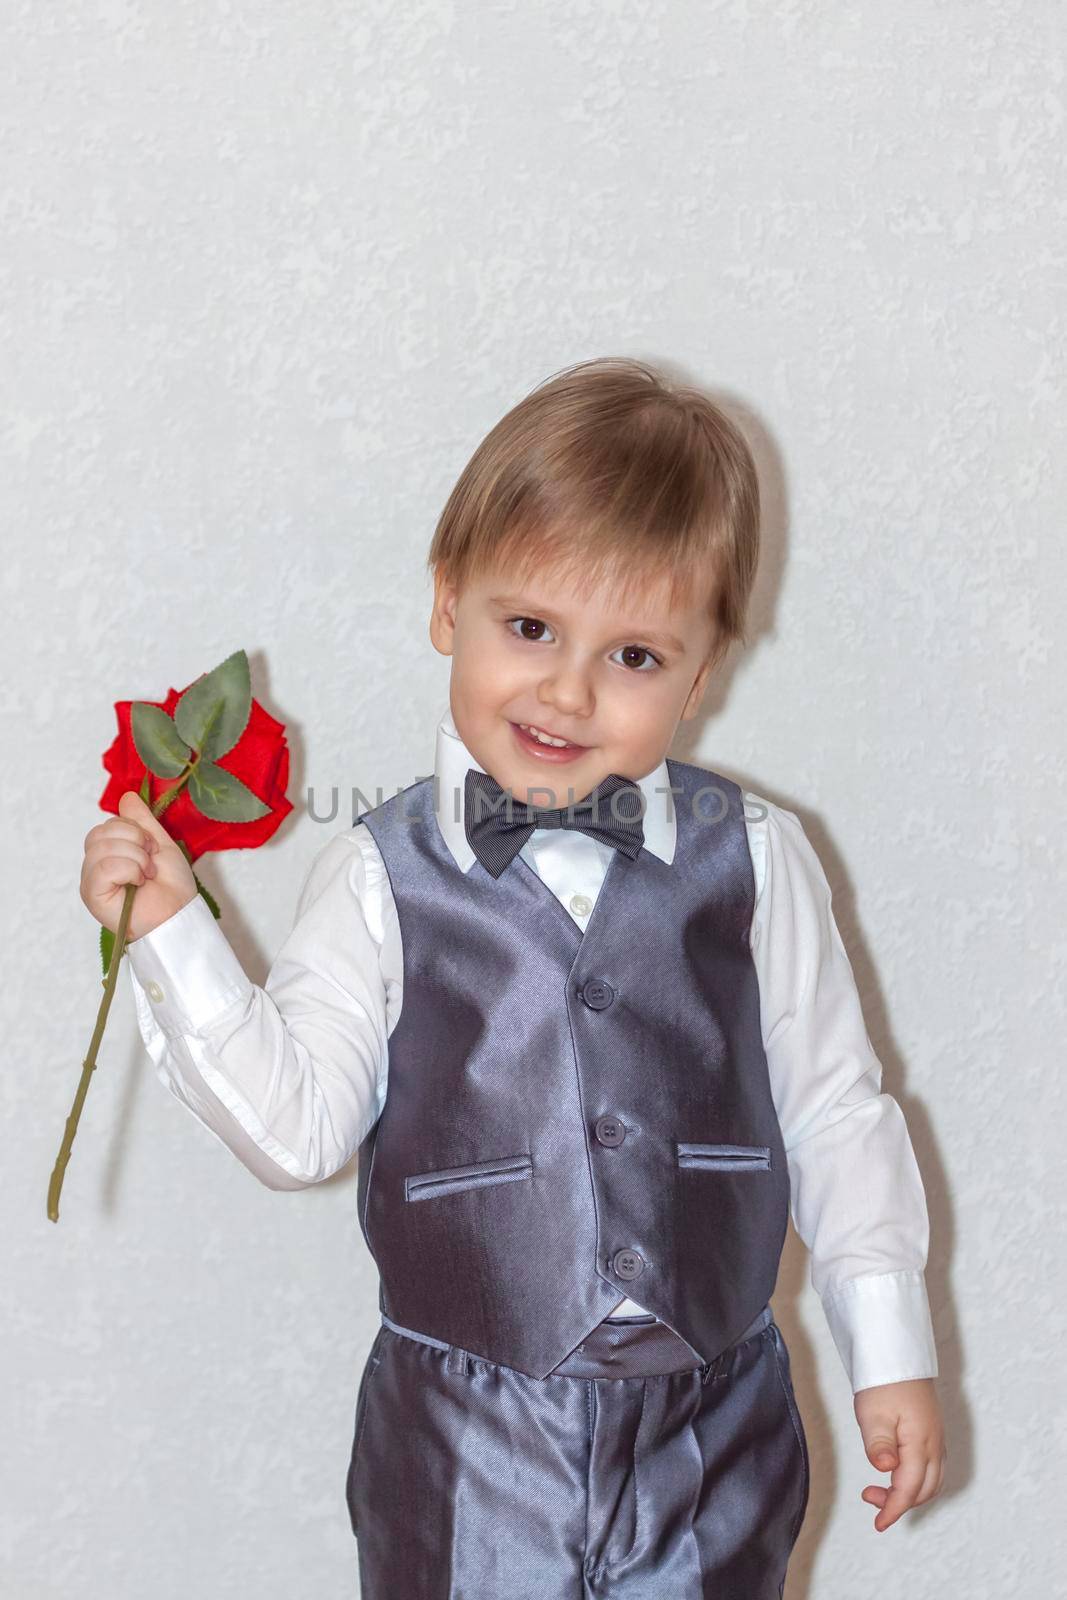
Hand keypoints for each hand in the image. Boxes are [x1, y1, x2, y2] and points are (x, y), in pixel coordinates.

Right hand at [80, 790, 197, 942]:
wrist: (179, 913)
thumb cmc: (171, 885)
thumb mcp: (159, 843)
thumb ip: (142, 821)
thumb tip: (126, 796)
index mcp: (109, 854)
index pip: (108, 824)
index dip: (135, 830)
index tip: (154, 849)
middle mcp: (95, 866)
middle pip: (101, 832)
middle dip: (136, 841)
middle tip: (151, 862)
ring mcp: (91, 881)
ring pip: (103, 847)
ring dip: (136, 858)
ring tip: (146, 875)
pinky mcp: (92, 895)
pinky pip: (103, 867)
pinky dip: (128, 869)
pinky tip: (138, 882)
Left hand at [854, 1377, 945, 1530]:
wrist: (897, 1352)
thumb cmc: (884, 1380)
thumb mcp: (873, 1412)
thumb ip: (879, 1443)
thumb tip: (886, 1469)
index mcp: (921, 1442)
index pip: (909, 1488)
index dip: (894, 1509)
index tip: (879, 1524)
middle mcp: (934, 1444)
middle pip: (924, 1490)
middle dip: (900, 1503)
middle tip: (870, 1497)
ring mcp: (936, 1438)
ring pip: (931, 1480)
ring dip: (909, 1493)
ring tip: (879, 1489)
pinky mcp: (932, 1432)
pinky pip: (931, 1467)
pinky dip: (916, 1480)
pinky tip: (896, 1474)